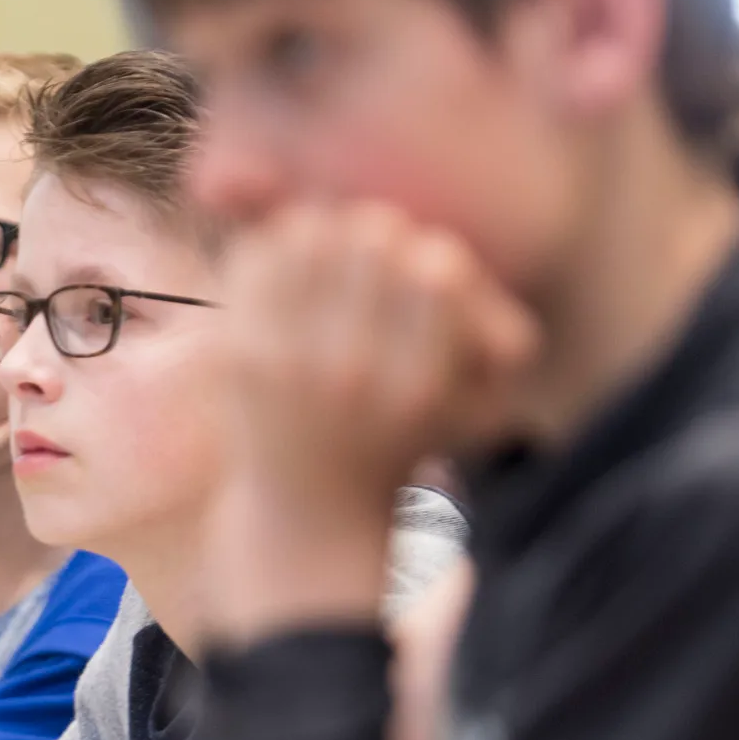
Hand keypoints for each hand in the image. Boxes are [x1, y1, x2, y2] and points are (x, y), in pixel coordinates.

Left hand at [204, 204, 534, 643]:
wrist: (308, 509)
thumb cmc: (404, 443)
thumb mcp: (480, 410)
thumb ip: (502, 339)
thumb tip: (446, 263)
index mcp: (419, 386)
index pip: (440, 269)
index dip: (432, 254)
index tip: (422, 270)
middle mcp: (352, 375)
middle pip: (372, 236)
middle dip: (377, 232)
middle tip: (370, 252)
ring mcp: (287, 363)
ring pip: (308, 231)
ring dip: (324, 230)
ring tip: (328, 253)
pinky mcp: (236, 354)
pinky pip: (255, 255)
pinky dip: (272, 247)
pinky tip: (285, 269)